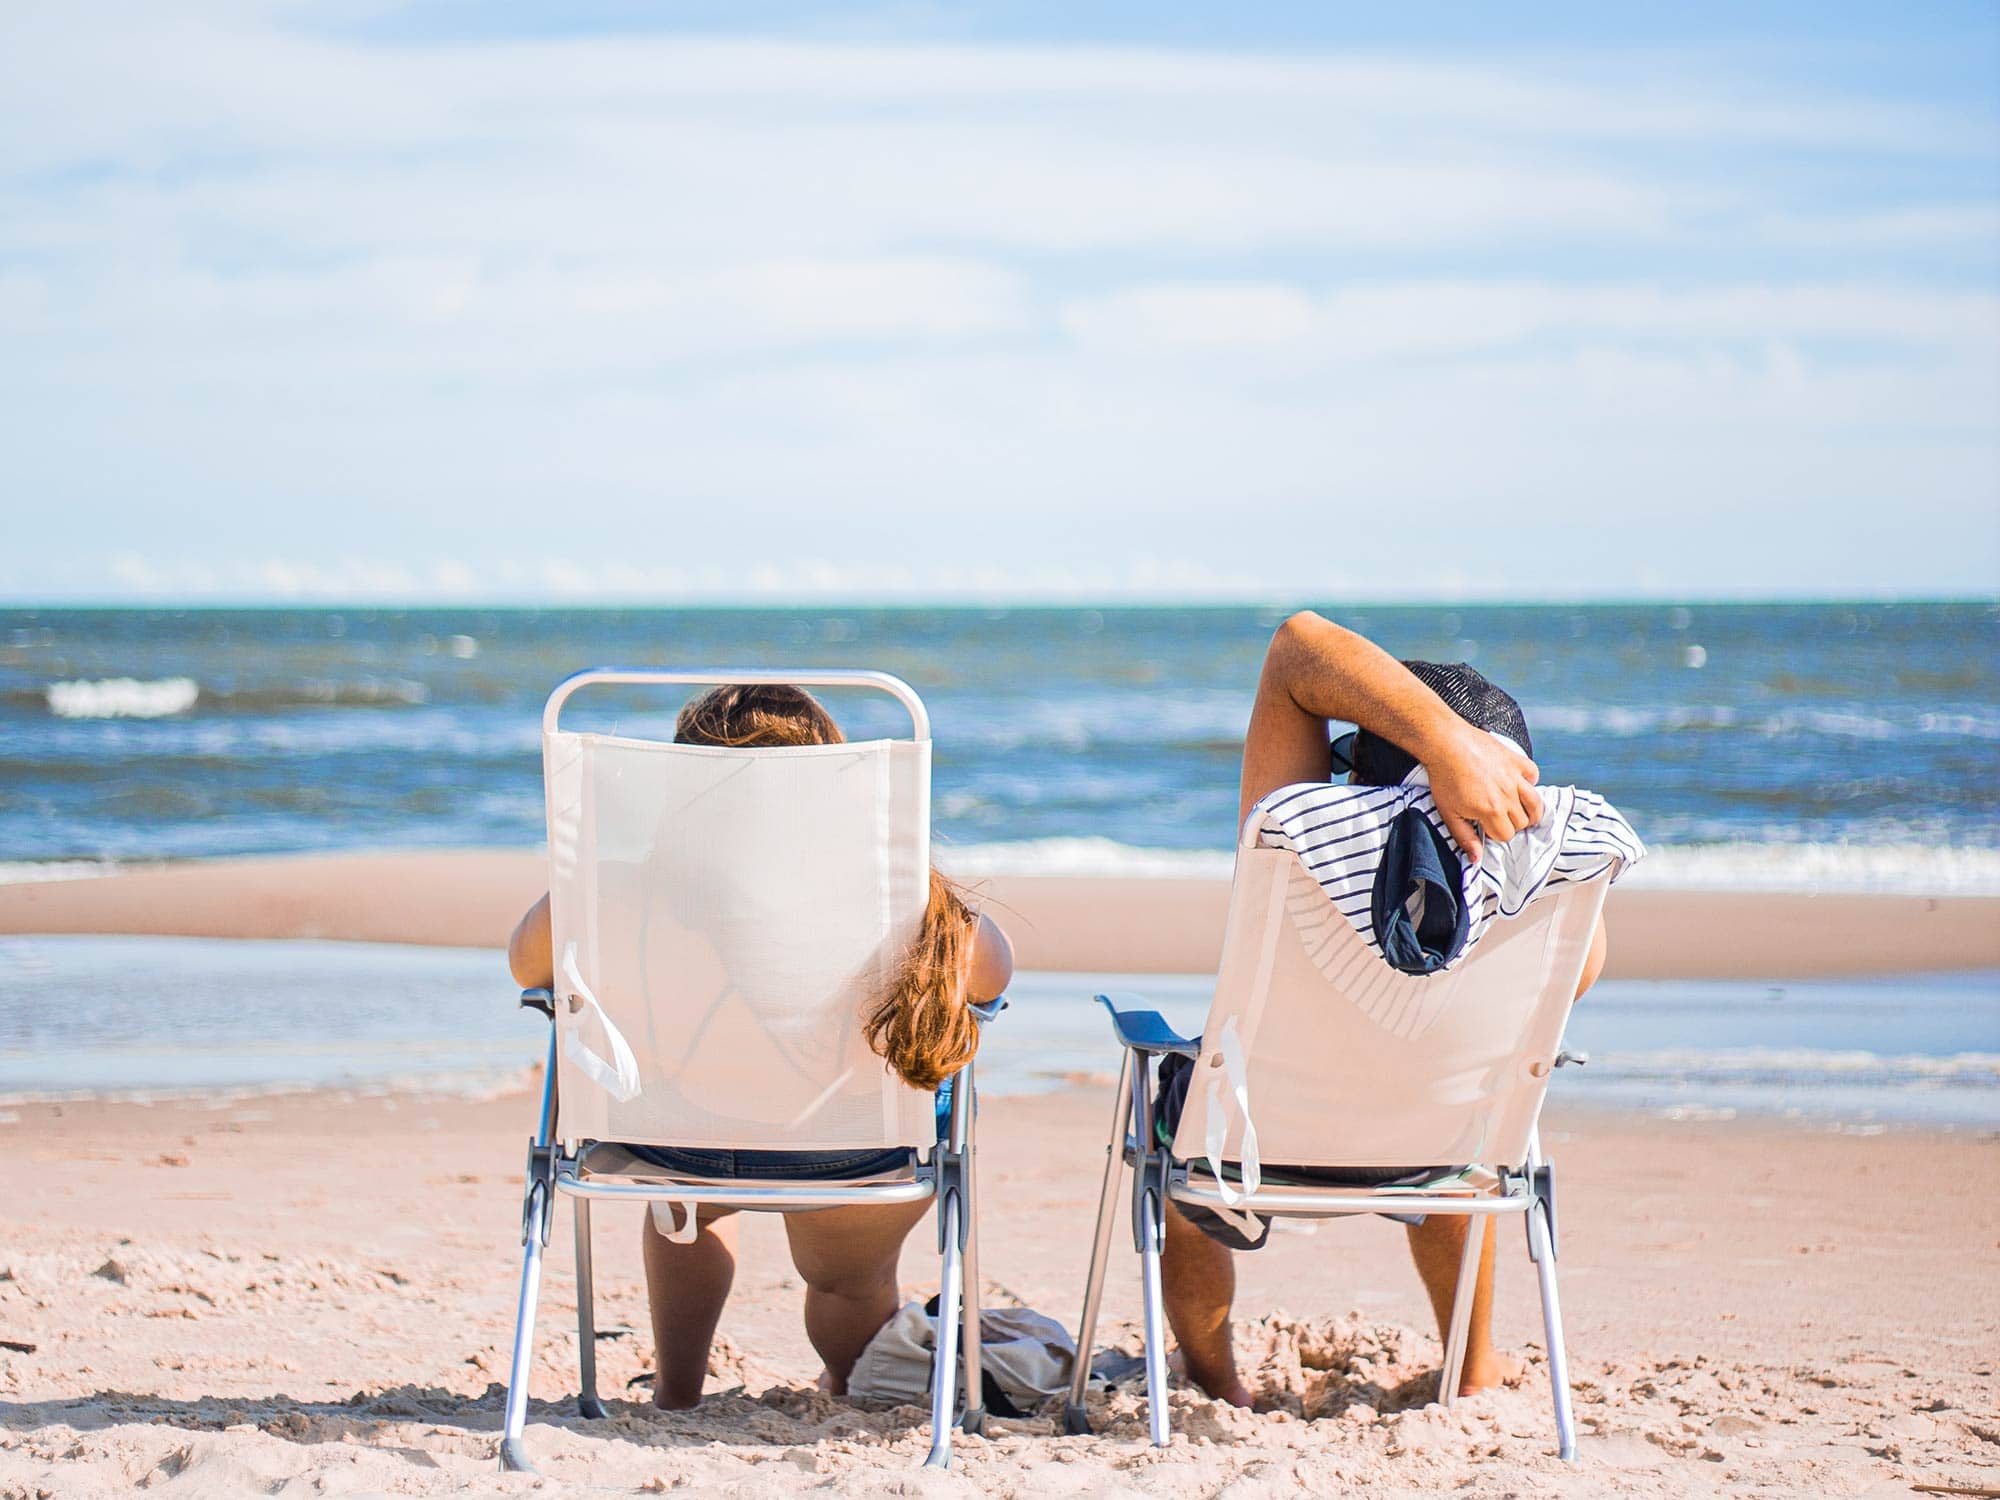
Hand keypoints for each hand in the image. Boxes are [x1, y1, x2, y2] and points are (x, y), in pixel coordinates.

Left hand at [1424, 725, 1542, 863]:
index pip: (1506, 835)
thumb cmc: (1444, 778)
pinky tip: (1518, 784)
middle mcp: (1508, 795)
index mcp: (1491, 810)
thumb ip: (1465, 838)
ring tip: (1518, 810)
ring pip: (1535, 803)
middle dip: (1511, 824)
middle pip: (1522, 822)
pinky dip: (1529, 781)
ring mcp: (1514, 777)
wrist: (1445, 744)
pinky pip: (1533, 775)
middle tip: (1497, 817)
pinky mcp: (1516, 760)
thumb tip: (1476, 859)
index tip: (1486, 827)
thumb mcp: (1449, 813)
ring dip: (1529, 810)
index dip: (1496, 834)